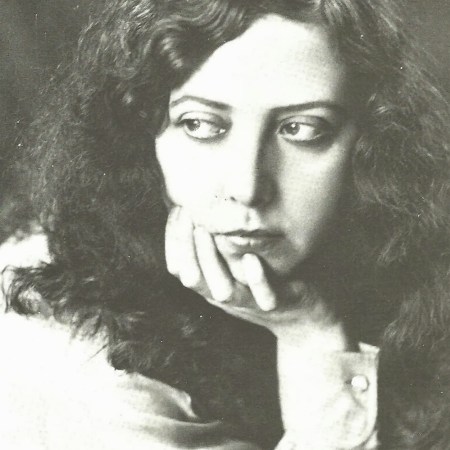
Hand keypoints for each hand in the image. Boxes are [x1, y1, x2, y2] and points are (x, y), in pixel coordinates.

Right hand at [165, 207, 341, 339]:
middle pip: (192, 275)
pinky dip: (256, 279)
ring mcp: (248, 302)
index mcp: (210, 285)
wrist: (304, 318)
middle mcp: (222, 295)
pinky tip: (251, 258)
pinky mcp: (275, 304)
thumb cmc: (266, 280)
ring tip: (206, 230)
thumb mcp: (236, 263)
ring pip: (220, 288)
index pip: (178, 266)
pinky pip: (263, 295)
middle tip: (187, 212)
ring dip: (210, 259)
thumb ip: (219, 243)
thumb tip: (203, 206)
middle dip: (185, 243)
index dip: (173, 238)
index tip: (178, 208)